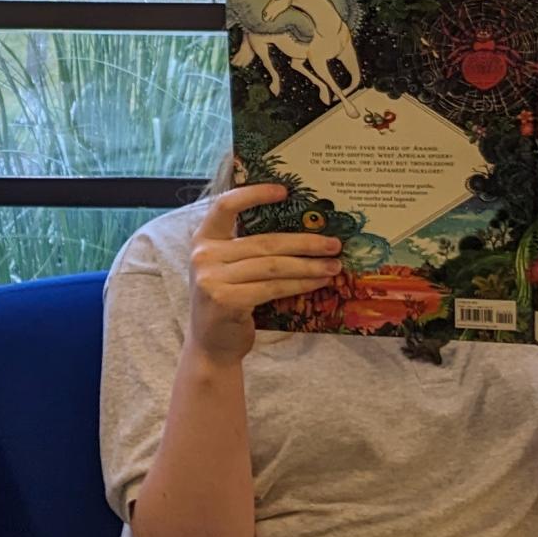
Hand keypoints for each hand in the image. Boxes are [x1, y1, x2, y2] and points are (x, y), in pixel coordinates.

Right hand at [187, 183, 344, 366]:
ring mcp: (212, 278)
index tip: (285, 191)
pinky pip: (273, 287)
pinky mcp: (226, 300)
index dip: (254, 194)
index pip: (225, 205)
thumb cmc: (228, 301)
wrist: (211, 345)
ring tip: (333, 265)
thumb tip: (301, 230)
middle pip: (264, 242)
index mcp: (204, 239)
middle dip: (304, 243)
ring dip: (309, 266)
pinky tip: (318, 283)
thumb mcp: (228, 269)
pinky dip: (300, 284)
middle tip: (334, 244)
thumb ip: (248, 249)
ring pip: (273, 266)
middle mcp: (203, 255)